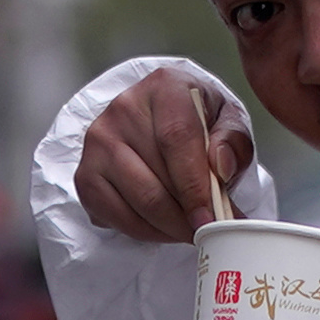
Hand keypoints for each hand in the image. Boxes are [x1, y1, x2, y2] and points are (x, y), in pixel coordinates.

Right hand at [73, 71, 255, 243]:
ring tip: (191, 229)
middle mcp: (123, 110)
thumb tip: (221, 165)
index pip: (176, 139)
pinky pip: (117, 218)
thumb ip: (233, 141)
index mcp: (163, 87)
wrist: (161, 120)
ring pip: (137, 203)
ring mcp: (98, 143)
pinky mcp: (85, 175)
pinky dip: (146, 232)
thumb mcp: (227, 121)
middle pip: (156, 180)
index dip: (195, 186)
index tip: (211, 218)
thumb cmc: (198, 121)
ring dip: (169, 228)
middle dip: (186, 217)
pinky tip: (165, 226)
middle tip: (210, 233)